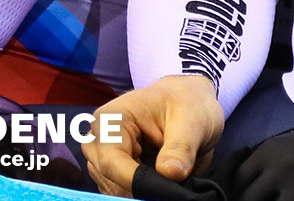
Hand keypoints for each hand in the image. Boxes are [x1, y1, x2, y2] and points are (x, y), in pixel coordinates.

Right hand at [85, 75, 224, 195]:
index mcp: (111, 118)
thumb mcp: (192, 122)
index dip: (136, 182)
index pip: (111, 161)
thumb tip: (170, 173)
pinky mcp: (115, 170)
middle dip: (140, 189)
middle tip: (171, 187)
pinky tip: (160, 183)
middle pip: (108, 178)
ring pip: (114, 190)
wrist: (189, 103)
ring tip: (168, 179)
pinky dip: (142, 194)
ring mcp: (105, 155)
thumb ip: (180, 148)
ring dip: (142, 192)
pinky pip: (122, 192)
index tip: (165, 190)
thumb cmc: (187, 104)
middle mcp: (101, 137)